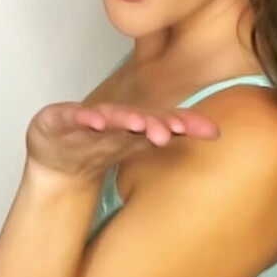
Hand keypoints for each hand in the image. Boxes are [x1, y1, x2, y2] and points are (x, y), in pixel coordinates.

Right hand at [25, 98, 220, 183]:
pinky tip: (92, 121)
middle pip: (134, 118)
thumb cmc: (101, 143)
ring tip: (135, 124)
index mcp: (133, 124)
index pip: (160, 122)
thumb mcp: (137, 143)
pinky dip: (81, 118)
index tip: (198, 130)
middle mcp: (112, 118)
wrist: (59, 158)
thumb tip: (217, 130)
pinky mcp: (59, 120)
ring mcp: (85, 119)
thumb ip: (172, 132)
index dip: (178, 124)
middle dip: (151, 123)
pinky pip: (71, 119)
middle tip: (167, 131)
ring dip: (121, 119)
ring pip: (106, 118)